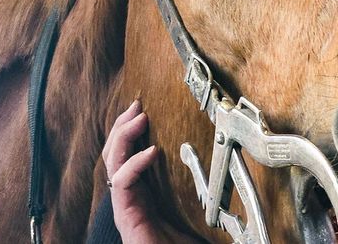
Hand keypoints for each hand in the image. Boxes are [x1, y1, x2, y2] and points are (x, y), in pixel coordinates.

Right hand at [103, 100, 190, 242]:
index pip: (127, 153)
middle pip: (114, 152)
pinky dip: (135, 164)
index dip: (131, 130)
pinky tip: (151, 152)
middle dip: (122, 126)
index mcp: (141, 190)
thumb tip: (225, 163)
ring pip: (113, 163)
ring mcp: (125, 205)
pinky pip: (123, 183)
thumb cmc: (182, 240)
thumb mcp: (194, 206)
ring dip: (123, 137)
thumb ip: (200, 187)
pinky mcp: (126, 215)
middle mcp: (129, 195)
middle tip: (136, 106)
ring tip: (139, 119)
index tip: (142, 109)